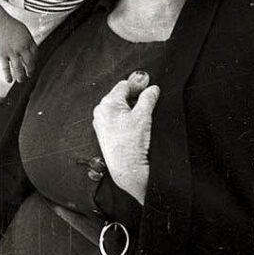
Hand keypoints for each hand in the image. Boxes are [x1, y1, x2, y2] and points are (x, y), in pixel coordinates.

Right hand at [0, 14, 37, 83]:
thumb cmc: (7, 24)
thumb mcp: (22, 30)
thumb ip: (27, 39)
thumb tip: (31, 48)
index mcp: (28, 40)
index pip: (35, 54)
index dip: (34, 61)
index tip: (32, 65)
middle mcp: (21, 47)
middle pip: (29, 63)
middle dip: (30, 71)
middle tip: (29, 75)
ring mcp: (11, 52)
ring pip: (19, 68)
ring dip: (21, 76)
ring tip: (21, 80)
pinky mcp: (1, 55)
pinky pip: (6, 68)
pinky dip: (8, 76)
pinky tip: (9, 80)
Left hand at [92, 71, 159, 203]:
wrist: (126, 169)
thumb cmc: (131, 144)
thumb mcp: (144, 115)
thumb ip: (148, 97)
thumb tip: (152, 89)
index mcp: (107, 103)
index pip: (124, 85)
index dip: (138, 85)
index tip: (149, 88)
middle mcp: (101, 111)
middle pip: (120, 95)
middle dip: (134, 97)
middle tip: (148, 101)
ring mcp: (101, 122)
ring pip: (118, 107)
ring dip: (130, 107)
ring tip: (142, 117)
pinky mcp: (104, 133)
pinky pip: (115, 118)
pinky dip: (125, 118)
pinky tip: (134, 126)